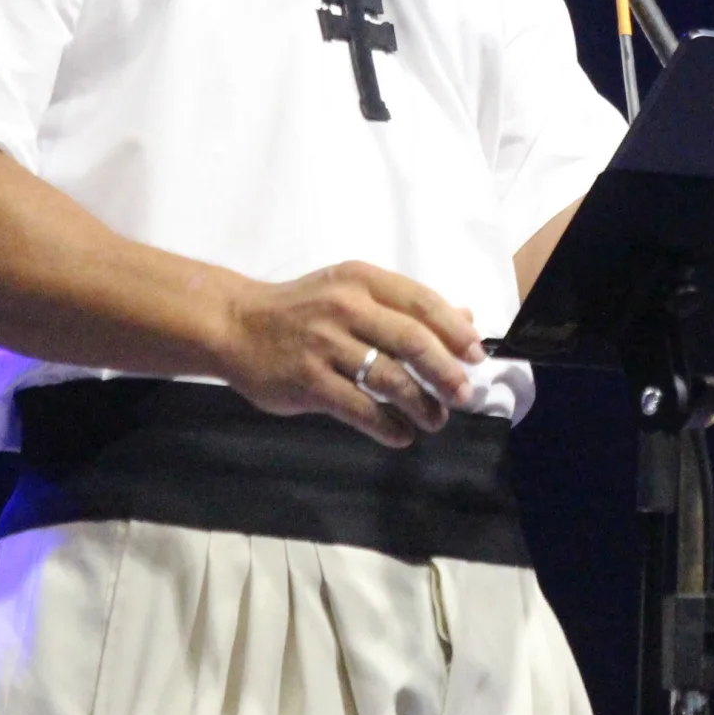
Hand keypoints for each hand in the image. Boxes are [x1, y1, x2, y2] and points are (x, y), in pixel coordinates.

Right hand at [220, 261, 485, 446]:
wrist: (236, 325)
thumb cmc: (302, 308)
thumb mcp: (352, 291)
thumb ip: (406, 304)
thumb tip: (466, 317)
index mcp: (362, 280)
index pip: (423, 303)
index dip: (456, 332)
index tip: (477, 356)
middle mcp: (345, 307)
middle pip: (413, 342)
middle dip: (447, 373)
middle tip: (464, 395)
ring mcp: (324, 345)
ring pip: (390, 379)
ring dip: (421, 405)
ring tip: (435, 420)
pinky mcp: (308, 381)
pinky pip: (359, 408)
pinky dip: (387, 425)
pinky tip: (400, 434)